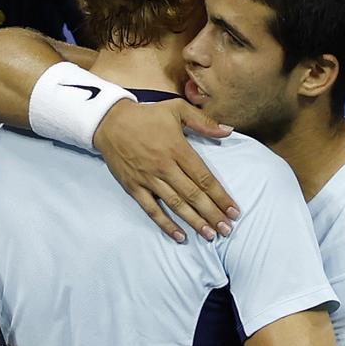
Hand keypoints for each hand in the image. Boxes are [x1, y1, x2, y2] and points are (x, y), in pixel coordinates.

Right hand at [94, 100, 238, 242]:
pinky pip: (152, 209)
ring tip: (210, 235)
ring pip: (176, 205)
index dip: (221, 196)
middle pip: (193, 195)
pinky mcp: (134, 187)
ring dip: (194, 221)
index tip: (234, 211)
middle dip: (212, 214)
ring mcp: (148, 179)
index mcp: (178, 149)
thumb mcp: (177, 109)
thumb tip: (229, 130)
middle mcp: (165, 167)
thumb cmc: (146, 116)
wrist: (109, 121)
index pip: (204, 178)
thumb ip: (204, 122)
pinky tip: (180, 236)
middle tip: (227, 230)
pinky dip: (166, 224)